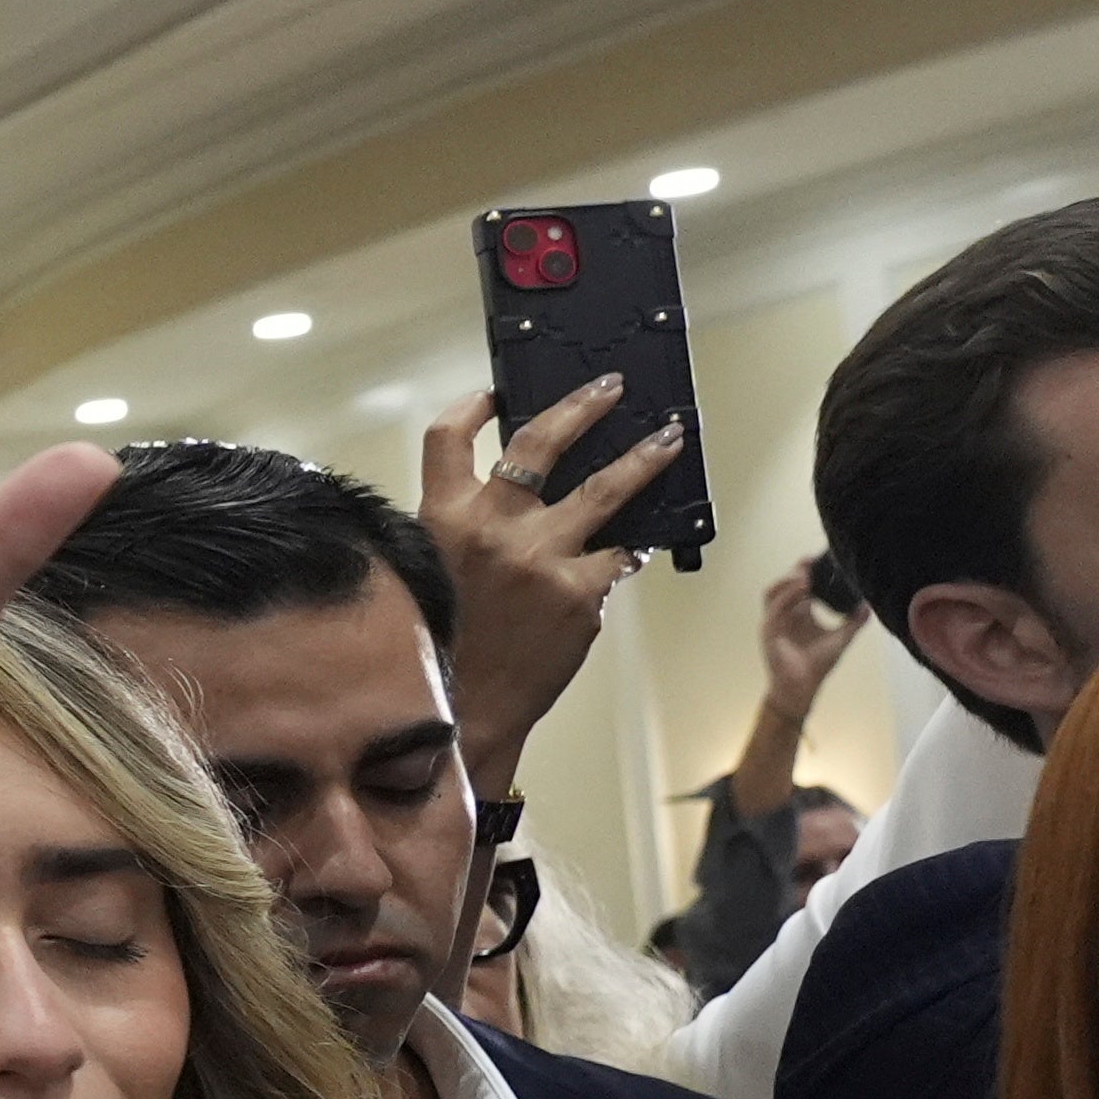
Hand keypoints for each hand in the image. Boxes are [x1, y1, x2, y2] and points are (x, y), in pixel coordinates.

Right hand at [418, 380, 680, 786]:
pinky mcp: (579, 592)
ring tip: (668, 439)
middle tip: (611, 388)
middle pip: (539, 442)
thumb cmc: (441, 645)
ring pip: (606, 488)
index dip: (473, 407)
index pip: (448, 438)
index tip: (496, 394)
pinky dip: (629, 548)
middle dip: (581, 406)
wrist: (465, 709)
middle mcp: (491, 528)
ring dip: (643, 458)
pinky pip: (618, 555)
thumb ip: (463, 530)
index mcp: (440, 518)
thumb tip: (516, 497)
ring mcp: (540, 557)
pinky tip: (642, 541)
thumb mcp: (430, 572)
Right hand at [754, 560, 855, 726]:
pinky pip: (775, 608)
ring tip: (806, 576)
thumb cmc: (817, 665)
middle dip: (795, 571)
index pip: (798, 587)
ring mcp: (774, 622)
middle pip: (783, 585)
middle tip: (810, 561)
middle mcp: (784, 615)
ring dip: (787, 581)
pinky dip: (787, 596)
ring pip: (772, 592)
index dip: (805, 572)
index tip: (818, 560)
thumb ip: (854, 622)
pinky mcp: (769, 631)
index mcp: (799, 614)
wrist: (803, 687)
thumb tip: (868, 606)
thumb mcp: (841, 639)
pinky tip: (803, 589)